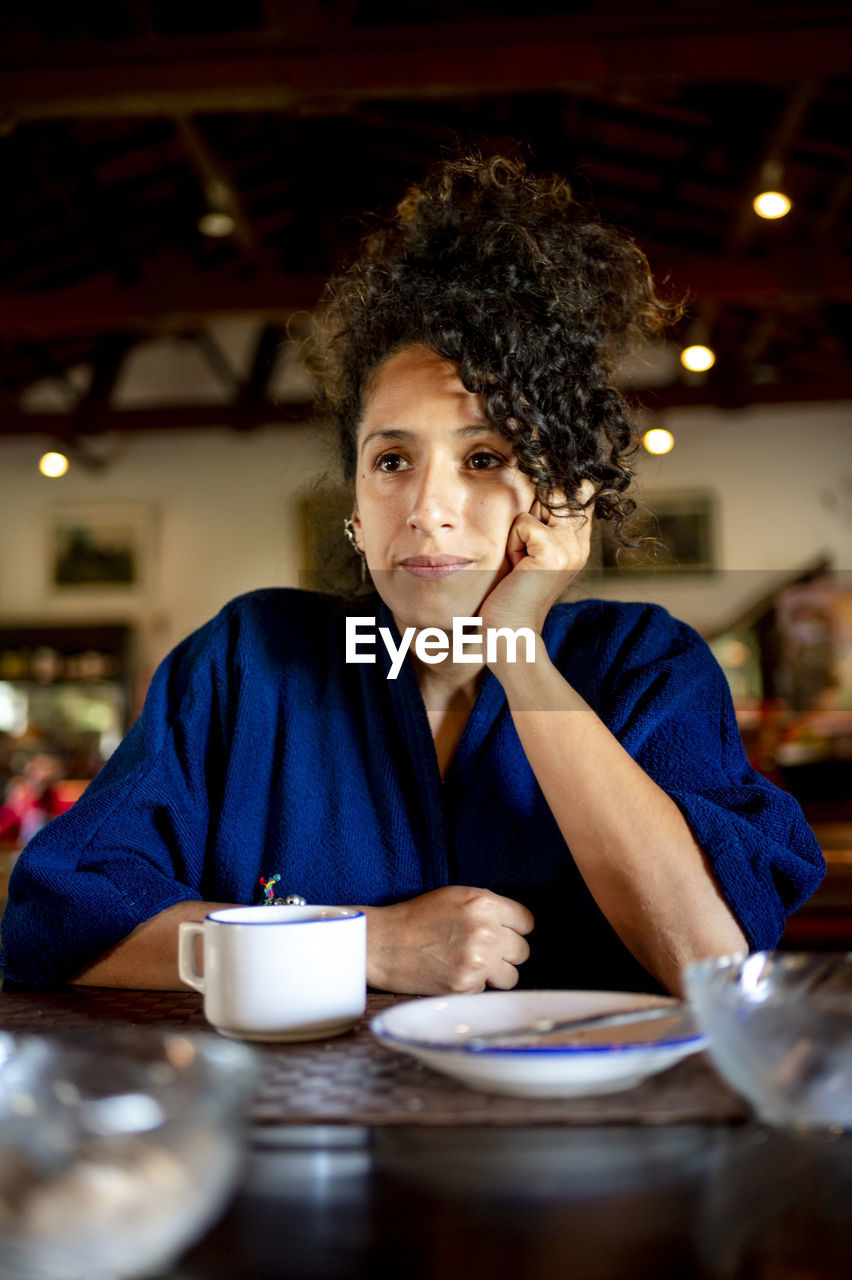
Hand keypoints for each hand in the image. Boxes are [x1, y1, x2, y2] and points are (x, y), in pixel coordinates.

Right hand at [361, 886, 533, 994]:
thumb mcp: (455, 896)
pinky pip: (486, 990)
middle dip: (505, 952)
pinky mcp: (465, 986)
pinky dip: (473, 986)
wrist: (382, 944)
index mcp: (484, 904)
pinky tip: (453, 974)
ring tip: (470, 964)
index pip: (526, 922)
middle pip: (522, 950)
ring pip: (511, 976)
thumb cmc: (417, 917)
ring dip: (495, 973)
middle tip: (483, 950)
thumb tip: (517, 925)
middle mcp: (485, 931)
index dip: (513, 928)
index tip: (502, 933)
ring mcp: (476, 961)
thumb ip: (489, 907)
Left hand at [478, 479, 595, 638]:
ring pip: (542, 504)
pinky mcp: (553, 552)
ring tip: (520, 557)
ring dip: (521, 527)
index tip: (536, 501)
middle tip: (523, 543)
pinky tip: (517, 565)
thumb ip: (540, 524)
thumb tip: (536, 486)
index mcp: (579, 543)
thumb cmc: (511, 592)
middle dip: (535, 504)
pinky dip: (513, 542)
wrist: (510, 630)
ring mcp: (570, 548)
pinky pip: (525, 523)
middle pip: (562, 491)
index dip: (557, 488)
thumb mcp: (531, 554)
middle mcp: (580, 543)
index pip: (580, 492)